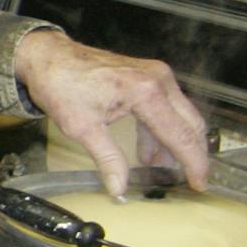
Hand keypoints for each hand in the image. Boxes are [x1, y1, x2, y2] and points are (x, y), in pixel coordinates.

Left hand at [13, 30, 209, 198]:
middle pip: (190, 124)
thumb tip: (119, 188)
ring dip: (173, 143)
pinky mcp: (146, 75)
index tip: (199, 184)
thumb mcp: (82, 127)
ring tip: (160, 169)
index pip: (182, 135)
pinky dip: (160, 130)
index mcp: (146, 92)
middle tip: (189, 180)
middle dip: (191, 154)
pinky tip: (148, 151)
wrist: (48, 57)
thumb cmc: (62, 84)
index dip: (194, 164)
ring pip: (179, 116)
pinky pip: (165, 107)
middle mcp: (158, 80)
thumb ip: (108, 160)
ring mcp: (154, 75)